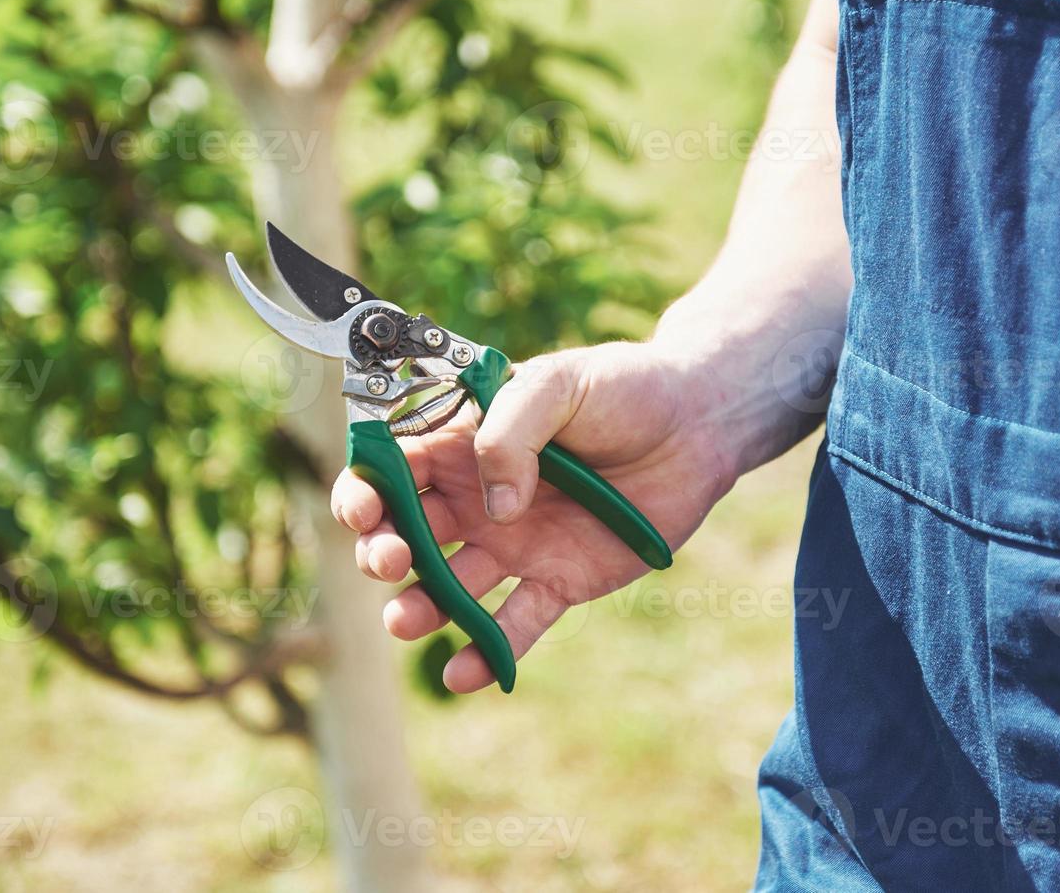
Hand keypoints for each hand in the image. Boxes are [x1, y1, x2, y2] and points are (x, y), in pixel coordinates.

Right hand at [330, 341, 734, 691]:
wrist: (697, 425)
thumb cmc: (624, 389)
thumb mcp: (558, 384)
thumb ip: (511, 432)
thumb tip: (494, 509)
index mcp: (464, 442)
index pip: (392, 472)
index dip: (363, 493)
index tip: (362, 511)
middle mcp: (478, 499)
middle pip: (405, 535)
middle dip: (380, 553)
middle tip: (388, 560)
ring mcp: (515, 544)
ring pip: (449, 588)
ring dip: (419, 608)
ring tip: (406, 621)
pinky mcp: (559, 580)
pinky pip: (515, 623)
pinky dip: (487, 652)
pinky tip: (462, 674)